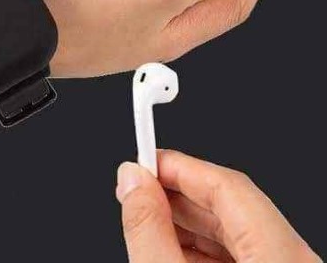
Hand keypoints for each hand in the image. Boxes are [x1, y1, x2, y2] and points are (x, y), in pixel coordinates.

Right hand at [116, 150, 320, 261]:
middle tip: (138, 188)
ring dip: (185, 221)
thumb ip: (148, 229)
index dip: (181, 166)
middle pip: (232, 207)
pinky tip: (169, 247)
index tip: (145, 160)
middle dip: (177, 193)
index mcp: (282, 260)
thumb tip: (132, 181)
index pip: (230, 186)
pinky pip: (239, 255)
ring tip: (147, 218)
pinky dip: (199, 248)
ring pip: (234, 232)